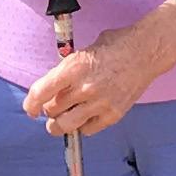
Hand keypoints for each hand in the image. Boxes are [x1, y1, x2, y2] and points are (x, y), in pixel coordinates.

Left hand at [23, 16, 175, 139]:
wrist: (145, 51)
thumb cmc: (114, 46)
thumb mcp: (82, 53)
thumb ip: (66, 71)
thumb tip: (51, 88)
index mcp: (73, 68)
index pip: (41, 93)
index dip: (31, 104)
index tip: (30, 109)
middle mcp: (84, 87)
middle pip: (52, 111)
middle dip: (49, 110)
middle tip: (54, 107)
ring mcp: (99, 103)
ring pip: (66, 126)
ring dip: (60, 125)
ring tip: (62, 120)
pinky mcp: (113, 114)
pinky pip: (88, 129)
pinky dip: (83, 126)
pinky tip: (85, 116)